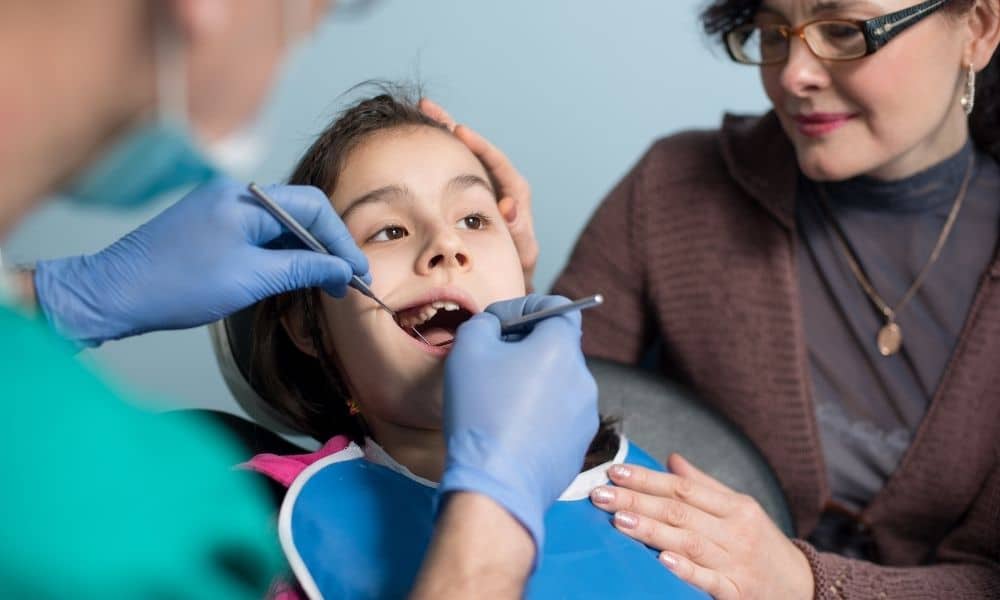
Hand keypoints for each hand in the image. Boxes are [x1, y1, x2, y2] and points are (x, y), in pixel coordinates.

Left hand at [34, 179, 367, 345]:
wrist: (112, 295)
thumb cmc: (175, 286)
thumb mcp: (250, 279)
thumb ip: (303, 268)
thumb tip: (344, 270)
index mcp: (244, 199)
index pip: (313, 207)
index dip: (341, 241)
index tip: (357, 272)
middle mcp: (233, 196)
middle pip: (299, 213)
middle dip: (328, 247)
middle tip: (347, 282)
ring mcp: (220, 210)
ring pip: (280, 226)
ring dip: (306, 253)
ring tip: (325, 286)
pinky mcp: (210, 228)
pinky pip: (259, 235)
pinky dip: (281, 255)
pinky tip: (292, 277)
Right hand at [419, 99, 537, 289]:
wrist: (499, 285)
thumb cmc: (513, 272)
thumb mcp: (520, 255)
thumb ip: (520, 234)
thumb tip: (509, 207)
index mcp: (514, 198)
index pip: (499, 165)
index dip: (480, 146)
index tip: (459, 130)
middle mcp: (497, 188)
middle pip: (477, 151)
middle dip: (451, 128)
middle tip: (427, 107)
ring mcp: (479, 192)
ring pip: (460, 158)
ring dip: (439, 135)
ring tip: (416, 114)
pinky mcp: (463, 199)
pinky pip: (449, 172)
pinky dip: (434, 156)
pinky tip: (412, 144)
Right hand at [439, 294, 598, 553]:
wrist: (496, 485)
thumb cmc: (481, 413)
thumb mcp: (467, 350)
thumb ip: (484, 322)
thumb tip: (496, 325)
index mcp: (561, 347)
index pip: (558, 307)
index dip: (527, 307)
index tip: (501, 322)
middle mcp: (583, 377)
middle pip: (557, 347)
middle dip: (527, 347)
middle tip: (492, 361)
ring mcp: (585, 414)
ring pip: (559, 383)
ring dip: (533, 382)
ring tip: (498, 401)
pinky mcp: (580, 445)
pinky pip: (560, 416)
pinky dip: (539, 414)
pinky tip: (511, 430)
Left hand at [590, 454, 813, 599]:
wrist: (804, 588)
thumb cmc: (763, 546)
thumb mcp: (740, 510)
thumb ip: (704, 486)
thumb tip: (671, 459)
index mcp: (735, 506)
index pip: (683, 488)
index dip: (647, 478)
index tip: (615, 472)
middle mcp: (736, 530)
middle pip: (679, 512)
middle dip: (637, 501)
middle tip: (601, 495)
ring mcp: (737, 562)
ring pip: (689, 541)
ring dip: (652, 531)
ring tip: (620, 520)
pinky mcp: (739, 592)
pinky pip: (709, 580)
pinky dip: (686, 570)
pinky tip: (662, 560)